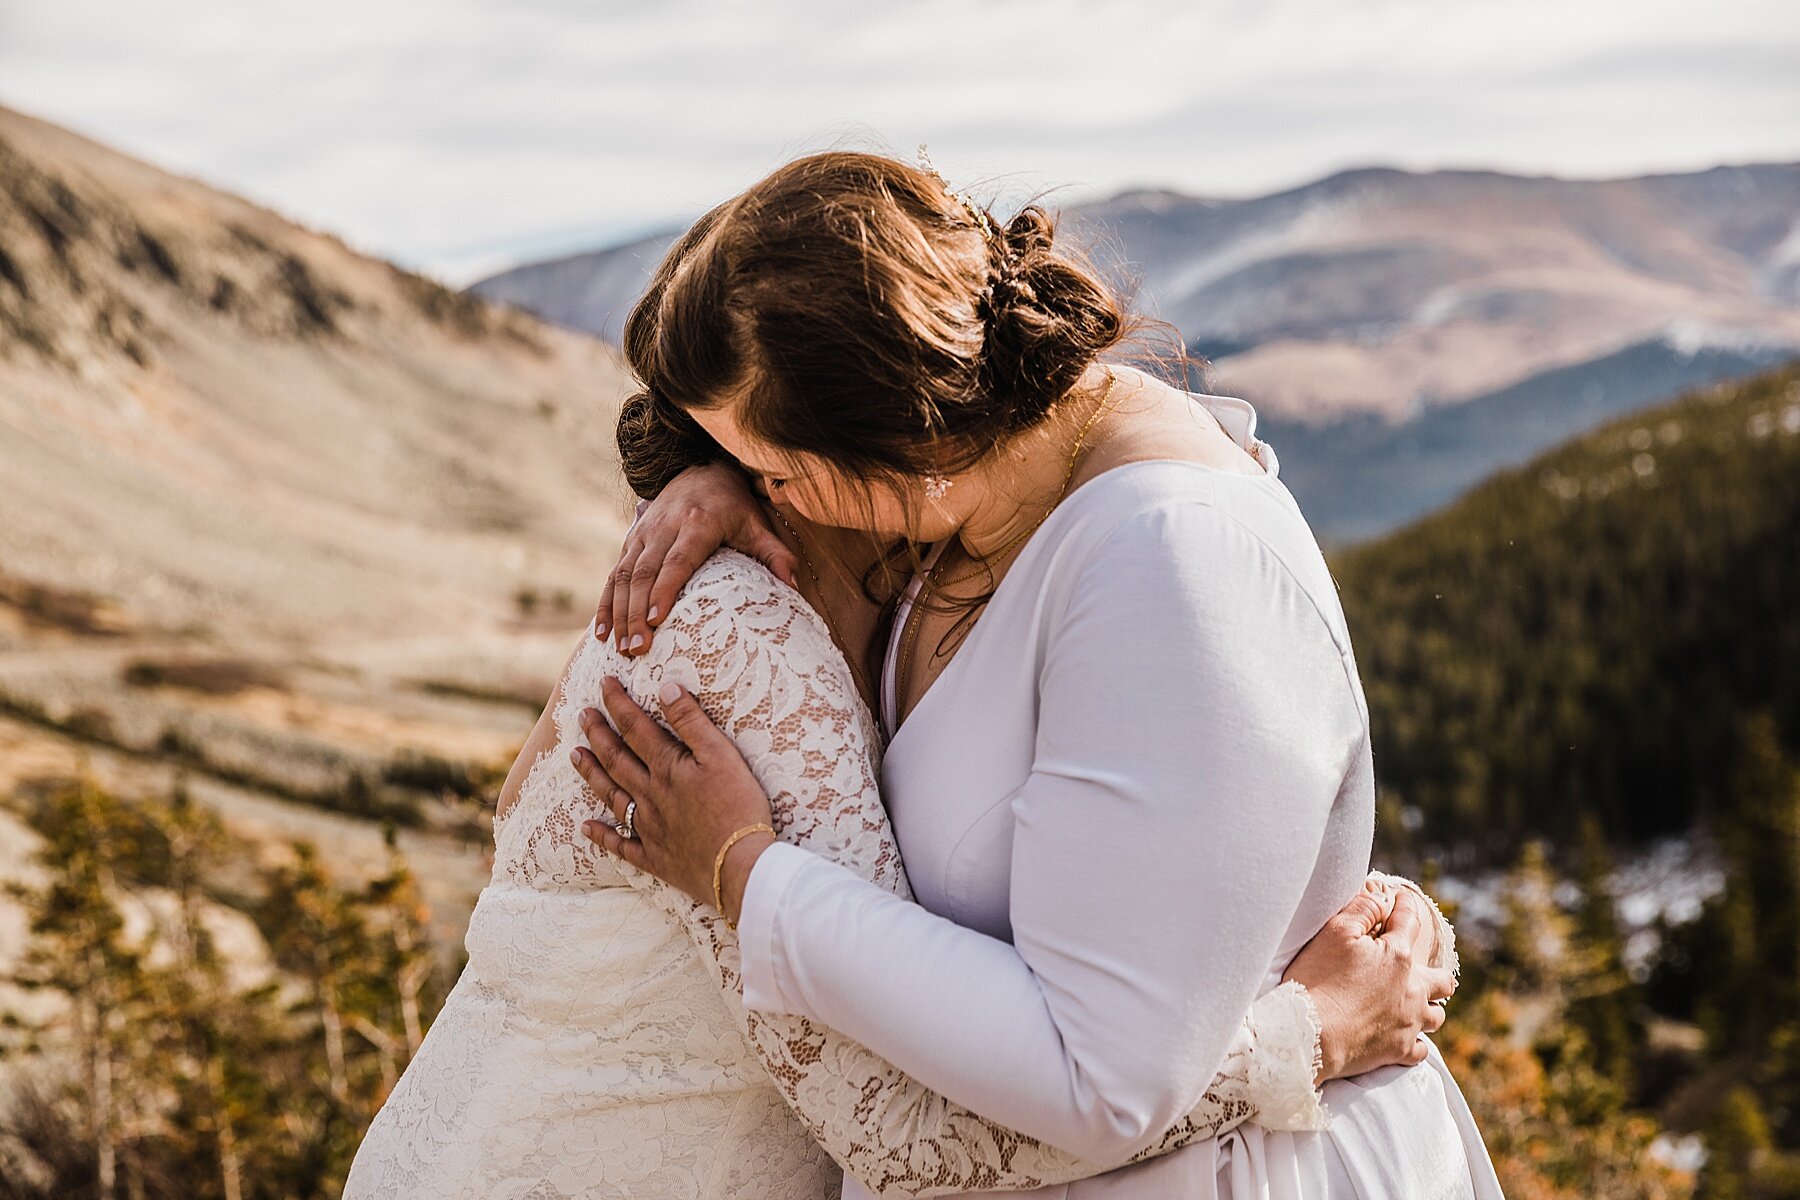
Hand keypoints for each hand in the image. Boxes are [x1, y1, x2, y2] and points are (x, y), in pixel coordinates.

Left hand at [571, 677, 777, 917]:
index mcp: (667, 768)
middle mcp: (650, 795)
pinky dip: (602, 835)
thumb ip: (693, 723)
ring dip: (592, 774)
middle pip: (617, 759)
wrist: (740, 866)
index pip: (635, 728)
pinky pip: (621, 845)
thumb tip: (666, 690)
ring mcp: (649, 828)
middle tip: (582, 715)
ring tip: (575, 756)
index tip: (604, 684)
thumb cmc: (739, 808)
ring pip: (612, 795)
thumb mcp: (723, 756)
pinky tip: (586, 827)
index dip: (618, 703)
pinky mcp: (656, 857)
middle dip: (598, 733)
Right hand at [597, 463, 798, 656]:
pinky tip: (601, 632)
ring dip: (619, 613)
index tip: (656, 620)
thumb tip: (794, 587)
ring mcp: (644, 533)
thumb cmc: (733, 505)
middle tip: (636, 649)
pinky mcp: (631, 539)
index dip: (665, 590)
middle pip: (645, 573)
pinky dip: (606, 603)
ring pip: (624, 575)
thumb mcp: (757, 524)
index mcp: (698, 523)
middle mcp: (665, 526)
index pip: (678, 560)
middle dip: (636, 613)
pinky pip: (613, 573)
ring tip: (619, 647)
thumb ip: (775, 554)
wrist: (701, 469)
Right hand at [1281, 875, 1456, 1082]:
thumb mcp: (1335, 931)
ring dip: (1428, 1007)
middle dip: (1434, 972)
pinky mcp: (1397, 1051)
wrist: (1309, 1034)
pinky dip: (1415, 1041)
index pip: (1409, 922)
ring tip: (1412, 1004)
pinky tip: (1402, 1035)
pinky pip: (1420, 1049)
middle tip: (1418, 970)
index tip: (1399, 900)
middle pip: (1442, 981)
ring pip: (1436, 1016)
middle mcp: (1412, 991)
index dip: (1404, 906)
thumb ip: (1364, 908)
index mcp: (1398, 957)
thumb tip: (1383, 898)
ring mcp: (1407, 1024)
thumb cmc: (1317, 979)